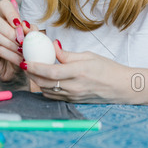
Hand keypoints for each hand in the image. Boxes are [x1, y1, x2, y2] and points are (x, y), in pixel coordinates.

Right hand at [0, 0, 33, 88]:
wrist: (19, 72)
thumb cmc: (24, 53)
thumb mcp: (32, 40)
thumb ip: (31, 31)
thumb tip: (27, 25)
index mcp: (7, 19)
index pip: (3, 5)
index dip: (10, 11)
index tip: (18, 23)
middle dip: (10, 31)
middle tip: (21, 41)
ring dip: (11, 44)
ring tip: (22, 52)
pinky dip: (11, 55)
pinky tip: (19, 59)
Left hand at [24, 41, 138, 103]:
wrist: (122, 87)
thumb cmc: (108, 69)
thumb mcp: (88, 56)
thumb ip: (67, 54)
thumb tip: (53, 46)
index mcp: (79, 72)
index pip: (51, 71)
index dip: (35, 67)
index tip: (25, 61)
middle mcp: (74, 86)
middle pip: (45, 82)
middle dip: (31, 73)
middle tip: (25, 63)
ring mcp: (73, 96)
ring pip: (47, 90)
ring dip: (37, 81)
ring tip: (33, 70)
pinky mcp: (74, 101)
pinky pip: (54, 96)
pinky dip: (46, 88)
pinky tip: (45, 80)